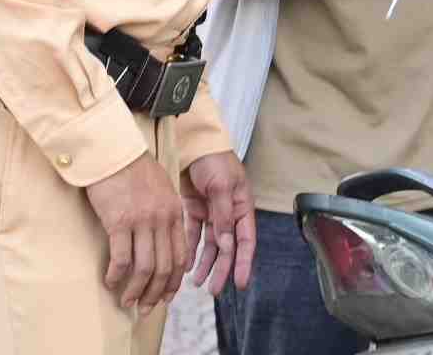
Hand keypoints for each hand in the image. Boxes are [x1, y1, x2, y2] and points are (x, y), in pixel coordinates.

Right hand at [85, 154, 187, 310]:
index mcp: (175, 212)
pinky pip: (122, 258)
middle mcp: (162, 218)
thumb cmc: (133, 170)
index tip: (166, 296)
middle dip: (156, 292)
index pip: (180, 255)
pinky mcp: (119, 221)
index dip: (173, 281)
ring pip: (145, 267)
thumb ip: (165, 214)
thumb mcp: (161, 190)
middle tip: (146, 307)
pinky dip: (117, 275)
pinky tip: (110, 282)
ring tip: (128, 301)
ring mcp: (142, 220)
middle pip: (164, 266)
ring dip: (136, 289)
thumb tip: (162, 241)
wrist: (113, 150)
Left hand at [180, 150, 256, 296]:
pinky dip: (191, 249)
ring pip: (211, 244)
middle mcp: (228, 212)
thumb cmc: (215, 160)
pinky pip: (194, 234)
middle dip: (222, 269)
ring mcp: (211, 212)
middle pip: (227, 247)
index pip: (245, 240)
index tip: (239, 283)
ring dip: (206, 263)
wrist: (194, 142)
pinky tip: (187, 264)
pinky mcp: (194, 209)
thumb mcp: (223, 185)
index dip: (243, 263)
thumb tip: (226, 244)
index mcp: (241, 206)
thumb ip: (223, 215)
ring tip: (197, 283)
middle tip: (214, 290)